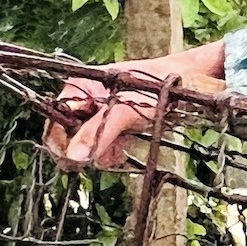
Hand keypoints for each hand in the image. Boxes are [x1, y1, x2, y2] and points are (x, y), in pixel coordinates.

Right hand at [42, 40, 226, 169]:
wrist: (191, 84)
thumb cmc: (159, 87)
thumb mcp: (127, 110)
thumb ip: (99, 132)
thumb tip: (73, 157)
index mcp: (79, 86)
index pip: (55, 122)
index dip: (63, 144)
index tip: (78, 161)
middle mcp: (84, 99)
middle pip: (67, 137)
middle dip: (85, 150)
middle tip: (107, 153)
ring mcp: (98, 113)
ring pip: (83, 146)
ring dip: (100, 154)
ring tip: (119, 148)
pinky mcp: (111, 126)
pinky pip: (99, 148)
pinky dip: (109, 154)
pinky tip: (122, 152)